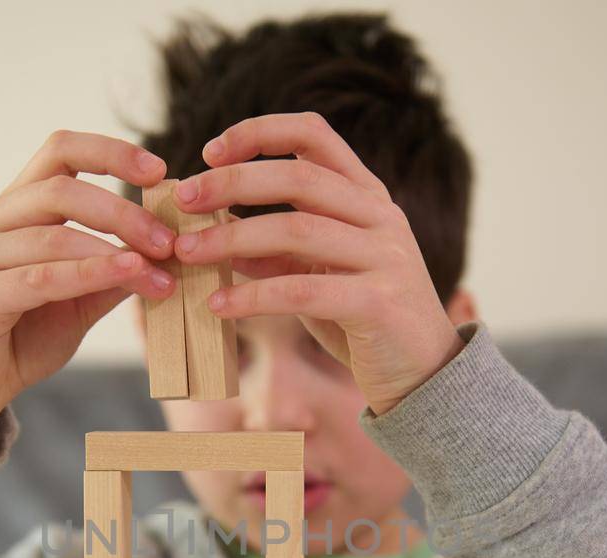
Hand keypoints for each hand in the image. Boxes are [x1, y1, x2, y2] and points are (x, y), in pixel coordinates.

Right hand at [0, 131, 178, 450]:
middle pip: (62, 189)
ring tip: (161, 272)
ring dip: (116, 250)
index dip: (110, 151)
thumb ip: (112, 272)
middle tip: (169, 241)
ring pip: (54, 235)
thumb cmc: (18, 340)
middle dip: (124, 211)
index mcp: (12, 209)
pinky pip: (41, 277)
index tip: (159, 170)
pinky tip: (127, 275)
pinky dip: (89, 274)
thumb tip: (167, 250)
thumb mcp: (77, 301)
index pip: (59, 151)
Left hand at [168, 111, 464, 414]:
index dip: (259, 133)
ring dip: (231, 239)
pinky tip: (218, 304)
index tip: (209, 152)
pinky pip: (303, 290)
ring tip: (187, 252)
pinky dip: (253, 295)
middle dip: (231, 182)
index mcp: (366, 196)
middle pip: (298, 176)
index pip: (313, 135)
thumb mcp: (317, 275)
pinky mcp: (378, 302)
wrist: (423, 374)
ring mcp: (385, 256)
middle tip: (182, 199)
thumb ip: (275, 252)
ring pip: (297, 230)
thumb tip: (214, 232)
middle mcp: (380, 216)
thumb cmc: (363, 321)